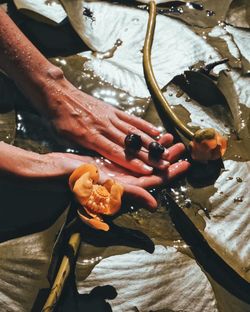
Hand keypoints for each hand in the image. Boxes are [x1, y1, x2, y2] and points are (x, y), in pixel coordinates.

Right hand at [43, 144, 188, 208]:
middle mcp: (124, 181)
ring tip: (167, 139)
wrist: (55, 170)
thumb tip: (155, 205)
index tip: (185, 162)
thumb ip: (131, 193)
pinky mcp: (109, 162)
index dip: (171, 172)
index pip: (155, 181)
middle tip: (180, 146)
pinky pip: (130, 154)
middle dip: (167, 159)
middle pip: (151, 170)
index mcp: (126, 188)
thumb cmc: (78, 179)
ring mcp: (117, 171)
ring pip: (142, 161)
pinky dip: (139, 146)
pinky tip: (145, 138)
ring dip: (155, 150)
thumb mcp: (105, 185)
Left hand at [46, 78, 176, 174]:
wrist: (58, 94)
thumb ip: (84, 150)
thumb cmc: (59, 120)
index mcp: (90, 137)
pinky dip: (144, 125)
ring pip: (133, 132)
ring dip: (151, 142)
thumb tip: (100, 162)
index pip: (115, 152)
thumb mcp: (65, 139)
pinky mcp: (112, 109)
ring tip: (165, 151)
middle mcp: (103, 127)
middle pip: (129, 144)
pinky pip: (131, 118)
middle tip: (164, 164)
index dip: (132, 162)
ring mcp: (110, 117)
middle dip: (148, 155)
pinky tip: (156, 131)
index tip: (147, 170)